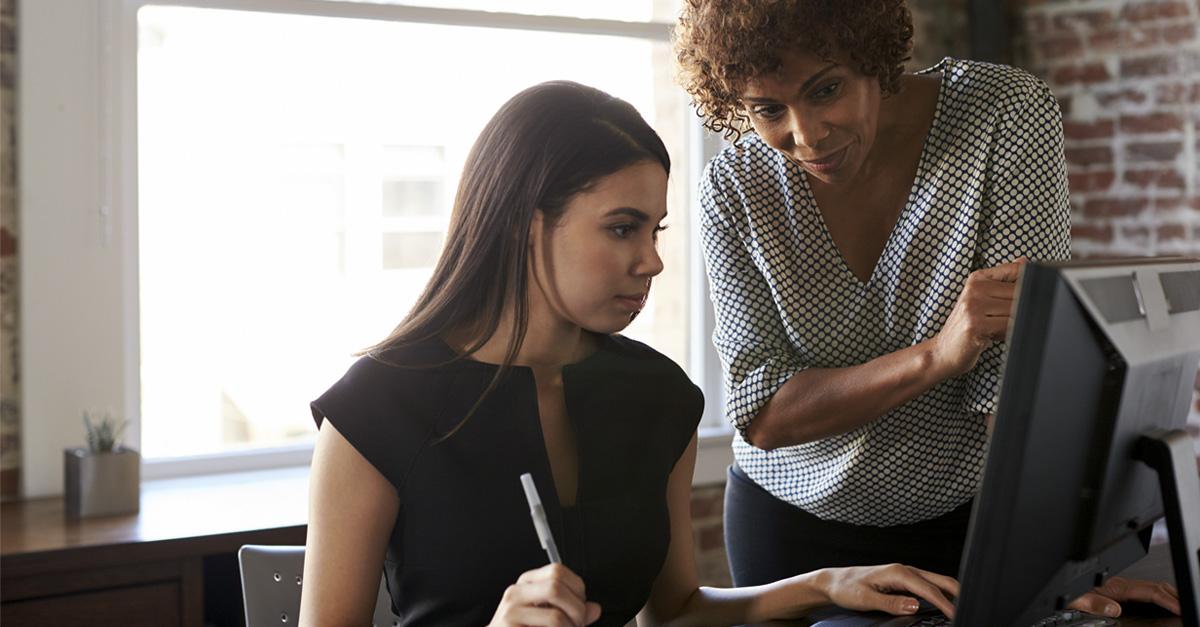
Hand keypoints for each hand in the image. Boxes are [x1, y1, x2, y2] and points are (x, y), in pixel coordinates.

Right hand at [487, 563, 601, 626]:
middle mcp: (516, 593)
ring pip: (555, 617)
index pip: (557, 571)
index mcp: (526, 583)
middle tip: (578, 623)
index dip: (577, 588)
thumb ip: (571, 610)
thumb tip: (595, 609)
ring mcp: (510, 613)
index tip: (581, 605)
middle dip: (576, 610)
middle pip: (556, 588)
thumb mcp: (546, 614)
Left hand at [817, 564, 959, 618]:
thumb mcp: (865, 599)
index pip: (929, 589)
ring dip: (951, 593)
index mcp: (898, 572)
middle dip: (958, 594)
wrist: (834, 582)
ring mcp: (906, 574)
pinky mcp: (904, 581)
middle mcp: (905, 570)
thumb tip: (915, 606)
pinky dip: (941, 594)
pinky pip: (929, 586)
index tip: (956, 615)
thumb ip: (891, 603)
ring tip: (962, 608)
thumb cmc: (847, 588)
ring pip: (937, 582)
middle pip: (941, 580)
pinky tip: (945, 604)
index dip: (945, 603)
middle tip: (970, 610)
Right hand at [931, 257, 1027, 376]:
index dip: (1026, 287)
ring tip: (996, 329)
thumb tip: (1024, 261)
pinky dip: (1008, 333)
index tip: (1018, 301)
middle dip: (1019, 310)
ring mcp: (974, 306)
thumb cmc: (966, 327)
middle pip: (1019, 293)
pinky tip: (993, 336)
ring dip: (1013, 323)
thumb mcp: (982, 299)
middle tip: (1002, 320)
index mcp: (977, 279)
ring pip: (1016, 310)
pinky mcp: (975, 324)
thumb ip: (1003, 280)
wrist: (943, 351)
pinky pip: (1008, 326)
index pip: (1016, 272)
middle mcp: (974, 289)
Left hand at [1068, 576, 1180, 617]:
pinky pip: (1144, 592)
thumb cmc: (1068, 594)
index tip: (1179, 607)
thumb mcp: (1078, 600)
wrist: (1060, 588)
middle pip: (1155, 586)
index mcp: (1115, 587)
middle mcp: (1120, 585)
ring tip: (1178, 605)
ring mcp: (1121, 587)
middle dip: (1173, 595)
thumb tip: (1114, 609)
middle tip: (1185, 606)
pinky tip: (1161, 603)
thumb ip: (1095, 604)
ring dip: (1167, 595)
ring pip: (1151, 588)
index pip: (1149, 591)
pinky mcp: (1118, 591)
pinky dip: (1158, 596)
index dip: (1167, 599)